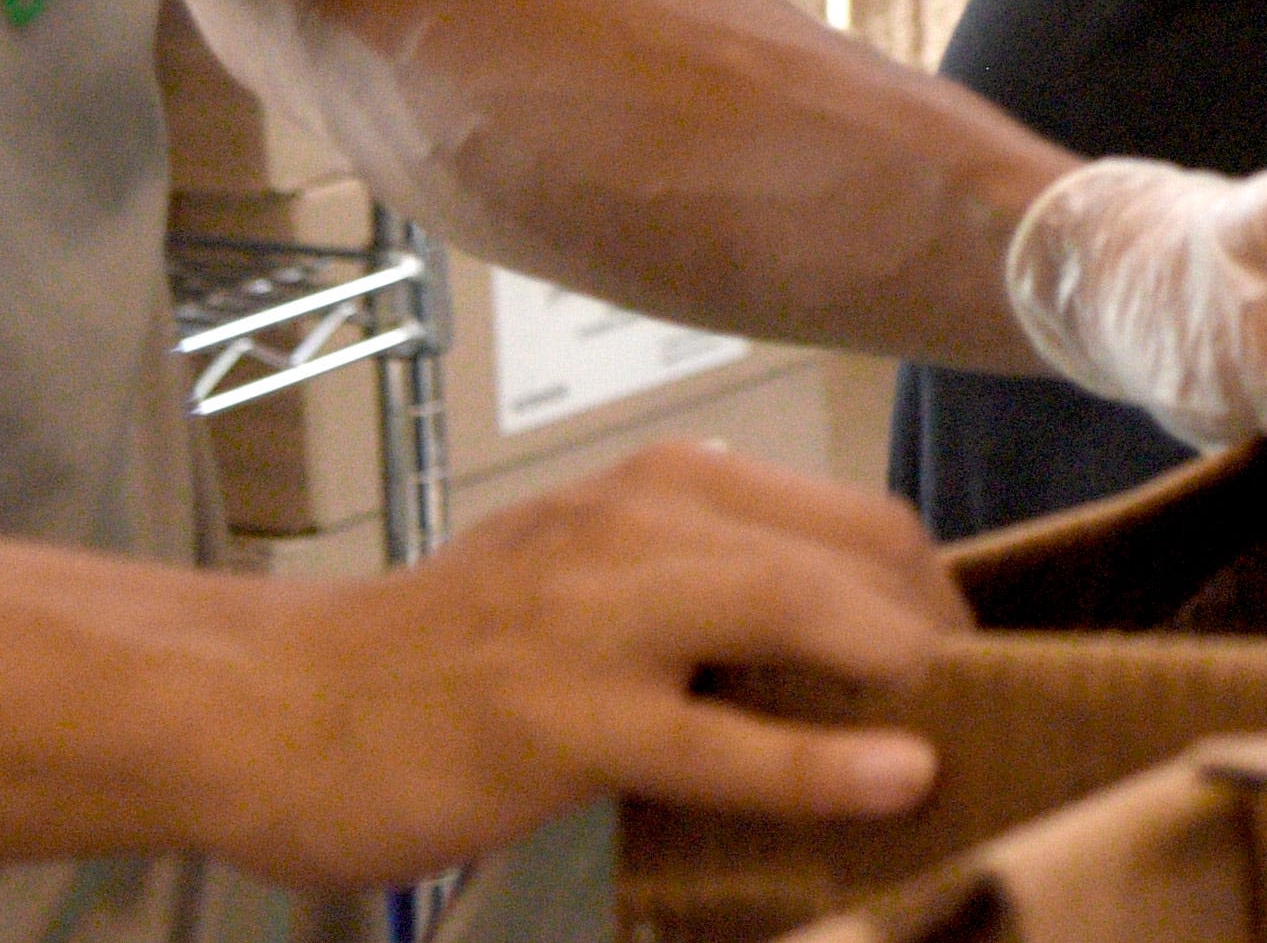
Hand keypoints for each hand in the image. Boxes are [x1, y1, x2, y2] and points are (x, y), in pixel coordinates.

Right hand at [216, 439, 962, 887]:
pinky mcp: (559, 713)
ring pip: (803, 617)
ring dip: (907, 680)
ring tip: (976, 739)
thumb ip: (700, 596)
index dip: (934, 601)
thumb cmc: (439, 661)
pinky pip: (722, 733)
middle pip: (858, 560)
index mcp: (660, 486)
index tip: (967, 675)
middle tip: (994, 721)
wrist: (271, 705)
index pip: (856, 522)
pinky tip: (894, 780)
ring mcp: (598, 614)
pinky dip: (824, 759)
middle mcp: (640, 523)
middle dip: (944, 642)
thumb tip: (836, 658)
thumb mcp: (584, 586)